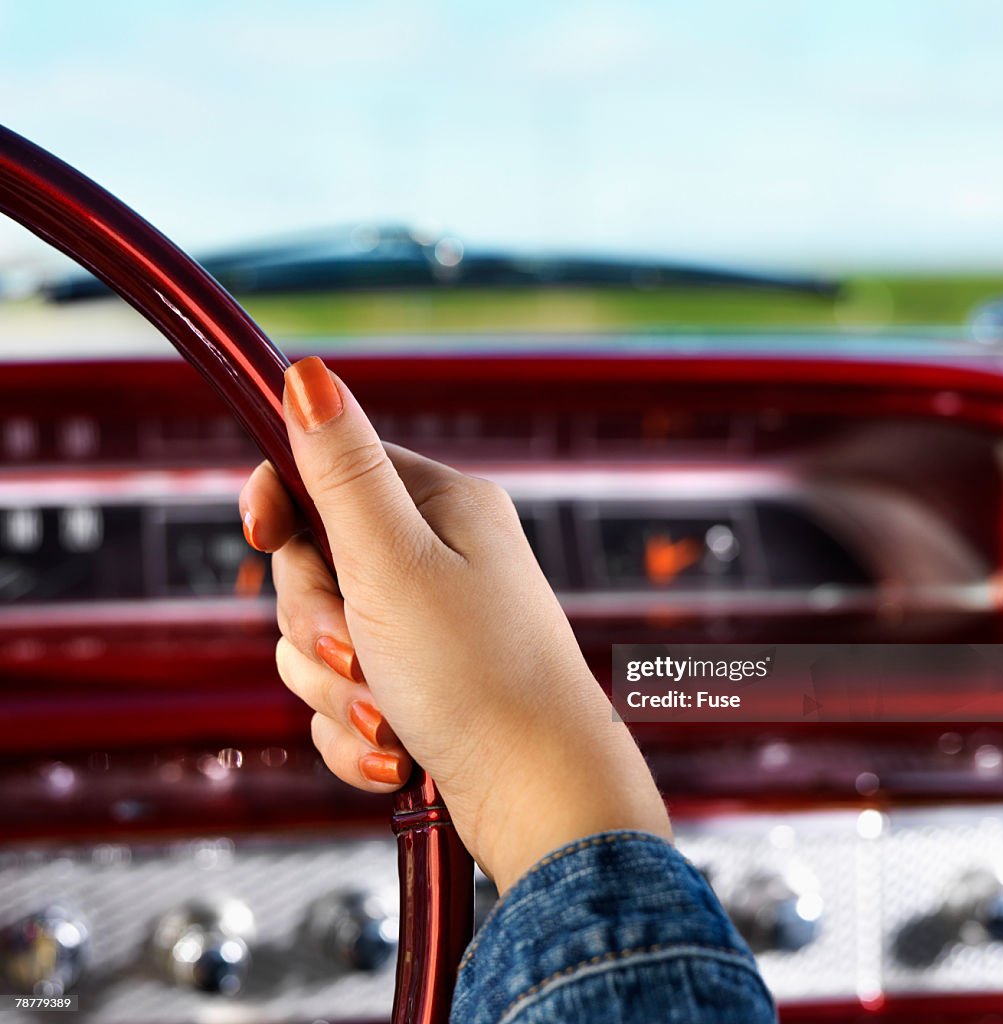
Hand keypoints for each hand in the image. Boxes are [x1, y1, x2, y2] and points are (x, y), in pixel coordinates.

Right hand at [239, 356, 670, 892]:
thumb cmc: (479, 676)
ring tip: (387, 714)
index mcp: (442, 507)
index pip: (330, 471)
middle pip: (314, 563)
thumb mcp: (395, 561)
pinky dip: (355, 730)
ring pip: (320, 638)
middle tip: (356, 651)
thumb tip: (309, 373)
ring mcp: (430, 625)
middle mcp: (439, 558)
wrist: (540, 799)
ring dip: (335, 687)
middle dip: (317, 620)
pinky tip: (395, 751)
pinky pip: (343, 695)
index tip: (262, 533)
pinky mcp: (419, 684)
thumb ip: (342, 471)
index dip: (283, 502)